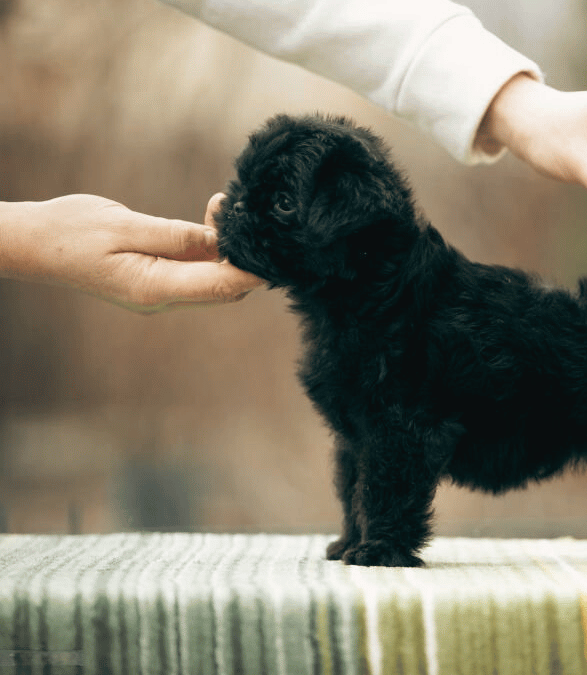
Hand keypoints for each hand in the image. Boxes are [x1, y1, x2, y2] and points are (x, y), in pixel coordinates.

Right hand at [0, 194, 263, 312]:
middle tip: (248, 213)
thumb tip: (221, 242)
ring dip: (227, 246)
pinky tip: (212, 215)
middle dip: (245, 255)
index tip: (282, 253)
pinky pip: (196, 267)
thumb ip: (177, 235)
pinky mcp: (158, 278)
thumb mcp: (125, 226)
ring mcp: (161, 291)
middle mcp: (163, 297)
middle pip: (225, 286)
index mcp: (155, 289)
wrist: (31, 243)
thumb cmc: (69, 231)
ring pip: (213, 276)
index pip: (221, 286)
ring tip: (223, 204)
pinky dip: (209, 245)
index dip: (255, 271)